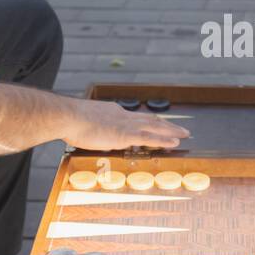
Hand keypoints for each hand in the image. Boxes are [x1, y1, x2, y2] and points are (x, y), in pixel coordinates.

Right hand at [63, 99, 190, 150]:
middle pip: (150, 119)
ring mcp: (126, 124)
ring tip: (184, 134)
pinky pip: (150, 137)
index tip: (157, 125)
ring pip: (155, 127)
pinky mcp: (126, 134)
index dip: (149, 122)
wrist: (69, 116)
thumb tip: (95, 136)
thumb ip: (94, 128)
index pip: (135, 118)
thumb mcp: (84, 123)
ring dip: (172, 130)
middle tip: (180, 128)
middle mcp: (123, 116)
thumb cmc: (71, 122)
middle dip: (166, 124)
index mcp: (113, 112)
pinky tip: (175, 142)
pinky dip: (164, 140)